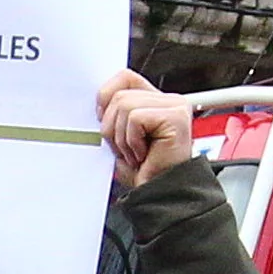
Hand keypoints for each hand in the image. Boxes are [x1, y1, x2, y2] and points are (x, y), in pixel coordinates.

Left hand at [100, 67, 195, 183]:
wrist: (160, 195)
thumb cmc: (143, 171)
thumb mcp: (120, 137)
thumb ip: (113, 114)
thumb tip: (96, 102)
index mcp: (154, 101)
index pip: (124, 77)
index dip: (106, 96)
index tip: (104, 121)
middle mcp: (168, 100)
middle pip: (120, 95)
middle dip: (111, 127)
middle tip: (125, 149)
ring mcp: (174, 107)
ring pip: (125, 106)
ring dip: (122, 138)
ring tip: (135, 154)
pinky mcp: (176, 116)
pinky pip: (136, 118)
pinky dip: (132, 141)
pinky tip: (144, 155)